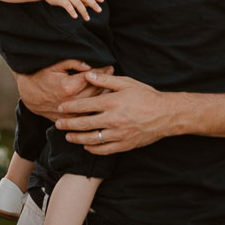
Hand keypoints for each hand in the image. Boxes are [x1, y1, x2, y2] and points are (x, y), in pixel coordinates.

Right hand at [13, 59, 109, 118]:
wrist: (28, 93)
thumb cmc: (40, 75)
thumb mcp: (54, 64)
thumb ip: (73, 62)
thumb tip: (89, 66)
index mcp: (68, 87)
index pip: (91, 78)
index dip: (102, 71)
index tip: (110, 67)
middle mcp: (71, 101)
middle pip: (95, 91)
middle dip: (106, 82)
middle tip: (113, 76)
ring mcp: (70, 112)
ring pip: (94, 104)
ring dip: (103, 96)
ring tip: (111, 88)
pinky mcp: (69, 119)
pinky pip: (87, 114)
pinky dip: (95, 108)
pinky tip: (101, 102)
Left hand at [55, 71, 171, 154]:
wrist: (167, 115)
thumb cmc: (146, 96)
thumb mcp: (126, 83)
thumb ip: (105, 79)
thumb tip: (88, 75)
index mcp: (111, 102)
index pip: (84, 106)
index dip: (69, 107)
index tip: (60, 108)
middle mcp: (113, 119)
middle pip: (84, 124)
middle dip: (68, 124)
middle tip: (57, 124)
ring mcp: (119, 134)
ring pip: (92, 139)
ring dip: (77, 138)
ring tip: (68, 136)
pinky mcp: (126, 144)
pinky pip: (106, 149)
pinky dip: (94, 149)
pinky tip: (86, 146)